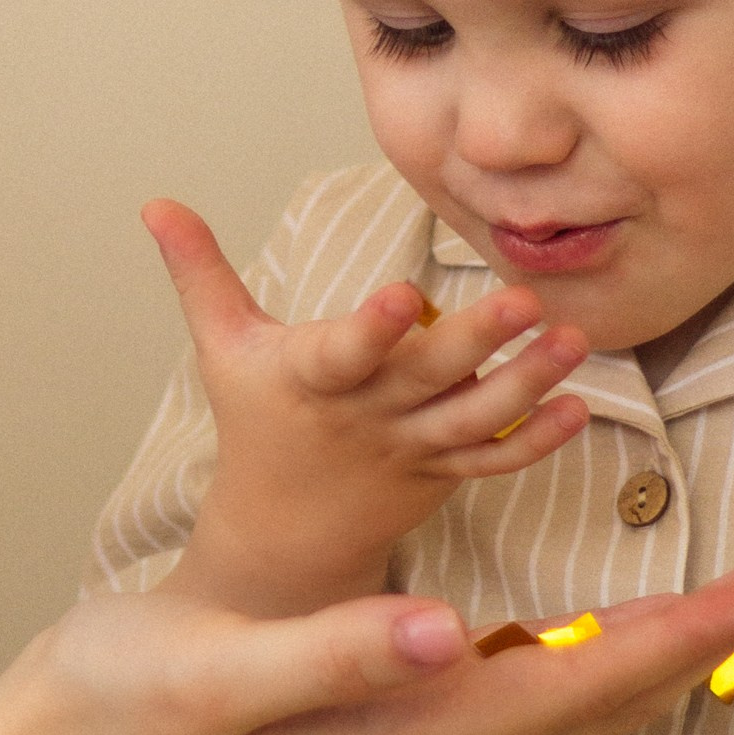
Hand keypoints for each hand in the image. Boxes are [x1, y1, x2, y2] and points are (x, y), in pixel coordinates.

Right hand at [0, 549, 733, 734]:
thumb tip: (447, 634)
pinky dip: (600, 651)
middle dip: (715, 636)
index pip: (583, 680)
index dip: (692, 632)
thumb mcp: (226, 668)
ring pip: (578, 694)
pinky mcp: (393, 716)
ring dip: (672, 645)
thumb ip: (338, 651)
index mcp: (411, 734)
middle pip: (607, 694)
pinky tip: (621, 629)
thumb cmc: (134, 695)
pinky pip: (532, 687)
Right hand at [143, 200, 591, 619]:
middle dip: (475, 344)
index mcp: (311, 382)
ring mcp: (408, 449)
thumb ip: (200, 271)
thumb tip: (156, 202)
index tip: (403, 293)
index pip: (342, 353)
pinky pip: (492, 461)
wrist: (282, 532)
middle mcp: (366, 417)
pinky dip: (535, 440)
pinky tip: (577, 408)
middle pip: (424, 381)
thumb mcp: (221, 348)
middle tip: (525, 301)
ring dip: (526, 384)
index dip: (370, 329)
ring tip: (572, 340)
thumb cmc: (256, 423)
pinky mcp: (440, 472)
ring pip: (472, 421)